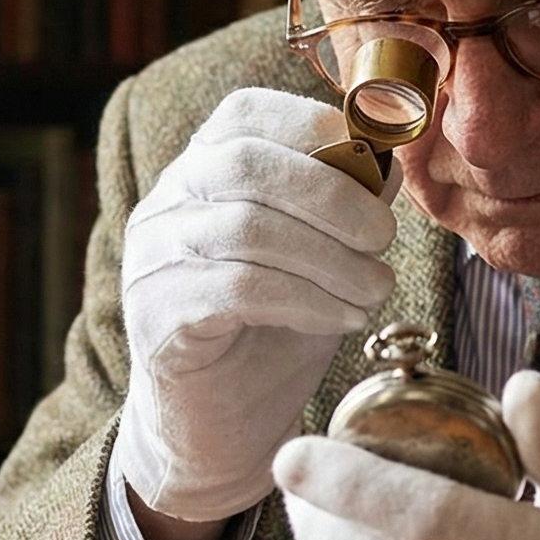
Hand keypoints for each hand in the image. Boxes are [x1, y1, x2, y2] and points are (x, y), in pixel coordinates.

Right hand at [113, 87, 401, 522]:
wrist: (220, 426)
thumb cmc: (272, 331)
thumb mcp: (320, 255)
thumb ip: (345, 204)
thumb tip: (386, 161)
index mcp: (200, 170)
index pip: (244, 113)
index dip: (314, 126)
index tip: (374, 168)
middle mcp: (165, 203)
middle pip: (246, 165)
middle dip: (332, 196)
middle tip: (384, 238)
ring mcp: (153, 259)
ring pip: (246, 228)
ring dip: (329, 257)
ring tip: (374, 289)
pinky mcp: (159, 316)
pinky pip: (238, 289)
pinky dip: (306, 298)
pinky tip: (343, 317)